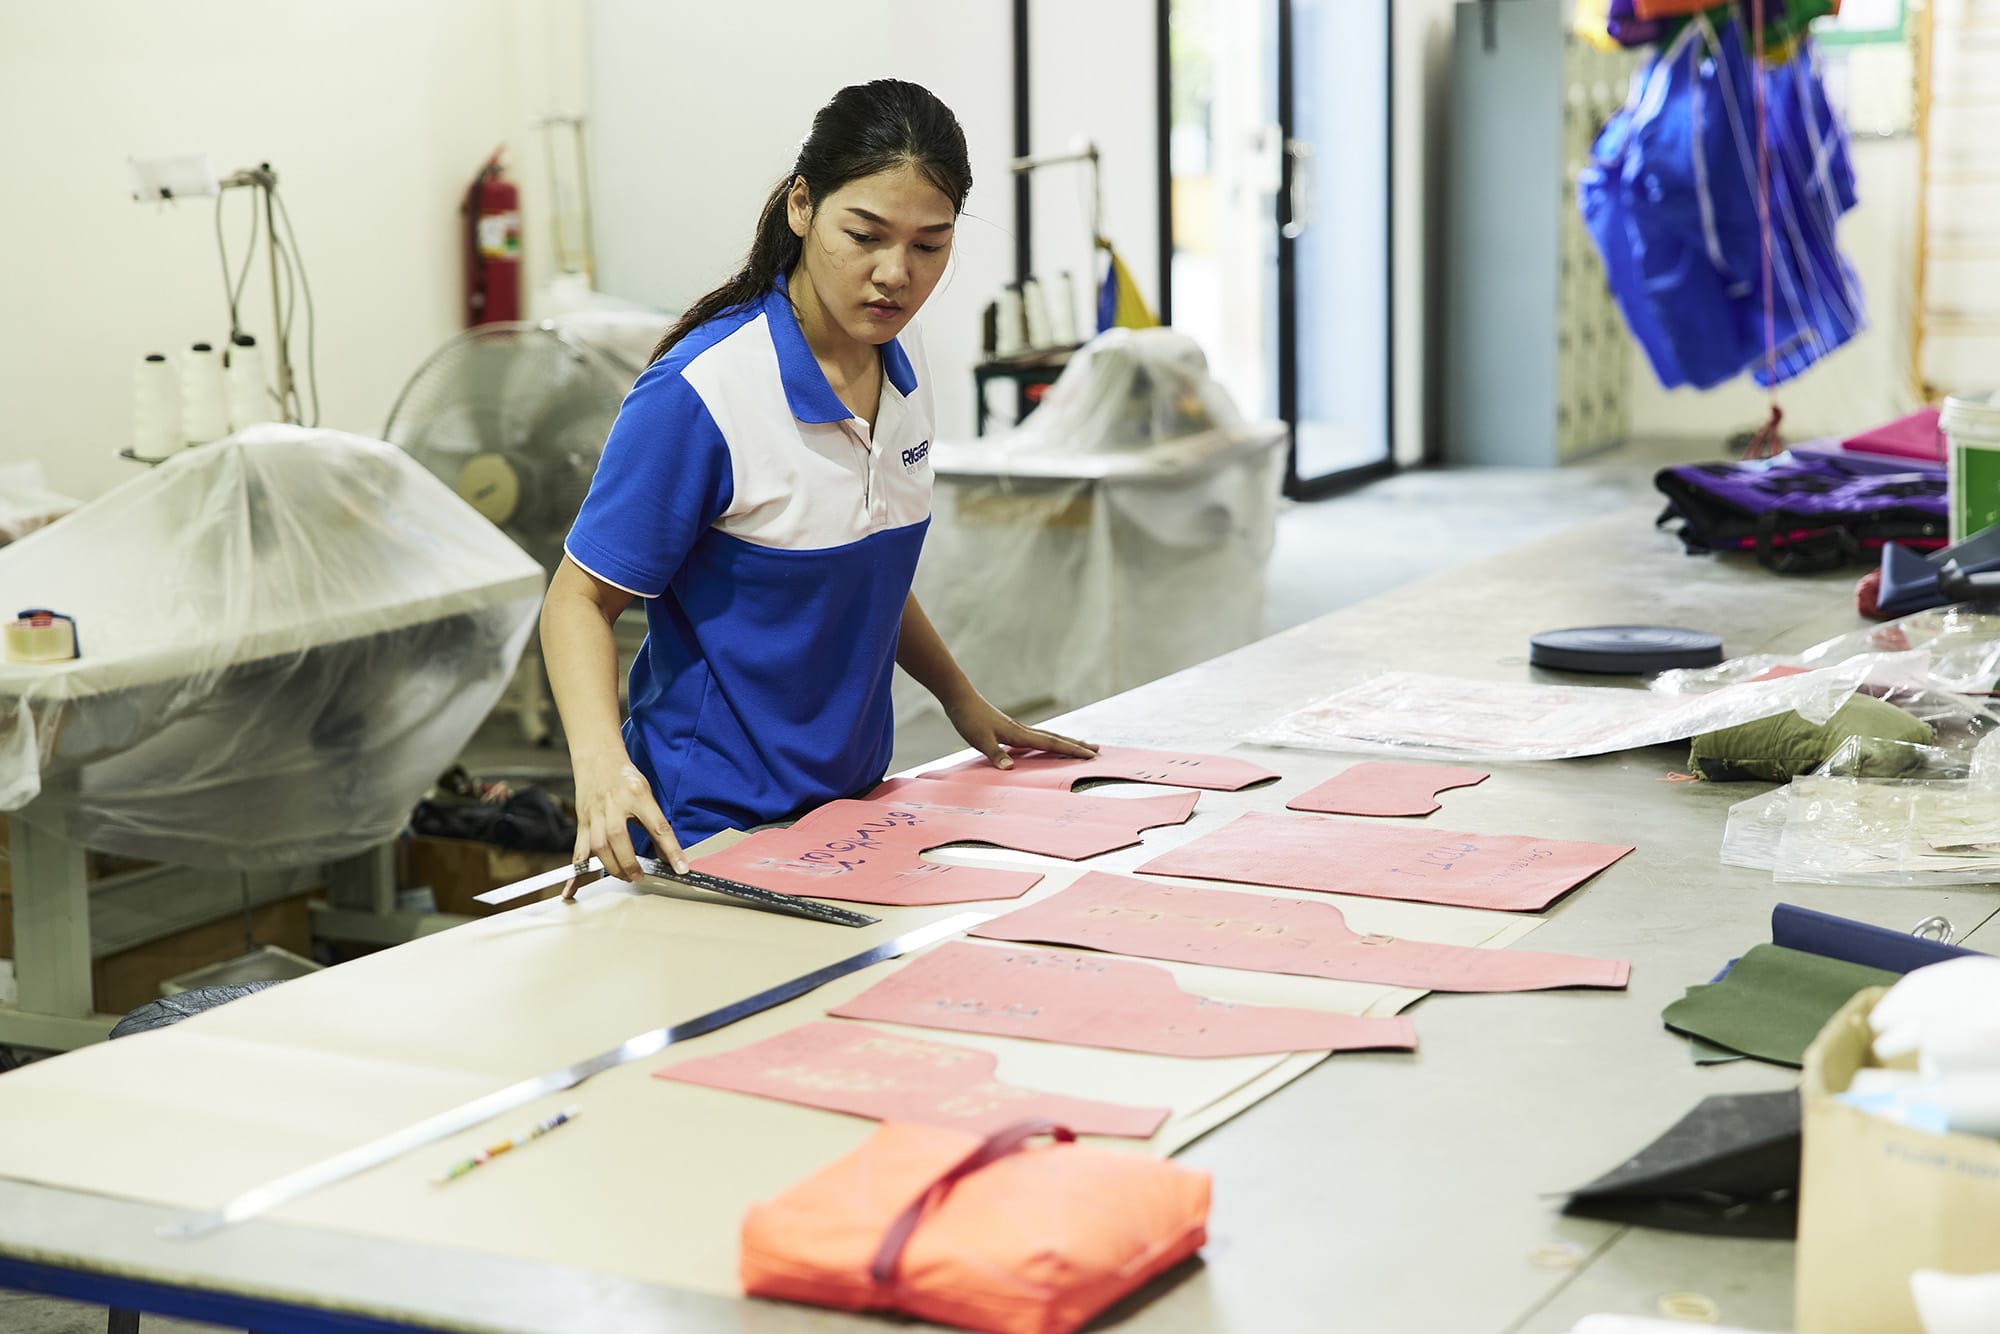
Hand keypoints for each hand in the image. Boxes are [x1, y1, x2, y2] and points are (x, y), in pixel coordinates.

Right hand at [565, 754, 685, 898]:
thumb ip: (655, 824)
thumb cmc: (625, 778)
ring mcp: (595, 814)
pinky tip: (572, 891)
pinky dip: (576, 873)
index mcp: (637, 795)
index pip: (658, 826)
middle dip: (629, 862)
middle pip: (619, 837)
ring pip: (598, 846)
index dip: (671, 850)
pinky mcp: (582, 823)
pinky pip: (578, 851)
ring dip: (612, 867)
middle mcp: (614, 805)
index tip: (681, 869)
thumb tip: (667, 856)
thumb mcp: (647, 794)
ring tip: (624, 876)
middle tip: (640, 877)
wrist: (598, 758)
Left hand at [943, 693, 1098, 769]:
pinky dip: (1048, 742)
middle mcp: (1022, 730)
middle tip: (1097, 750)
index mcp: (1019, 734)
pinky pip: (1036, 738)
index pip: (1052, 743)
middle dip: (1076, 745)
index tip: (1090, 755)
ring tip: (1079, 746)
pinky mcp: (1009, 730)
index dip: (1072, 750)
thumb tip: (1010, 768)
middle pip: (1056, 738)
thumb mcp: (979, 739)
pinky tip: (1046, 746)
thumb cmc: (969, 718)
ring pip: (1048, 737)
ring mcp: (1017, 729)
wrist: (960, 698)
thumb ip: (996, 754)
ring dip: (1065, 743)